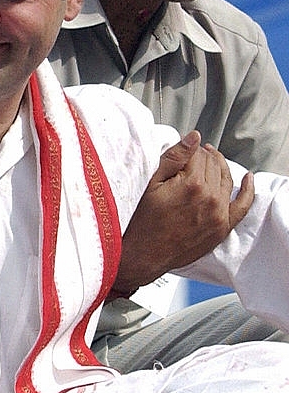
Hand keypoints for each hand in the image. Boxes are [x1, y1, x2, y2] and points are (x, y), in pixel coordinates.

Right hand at [113, 131, 254, 293]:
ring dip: (219, 167)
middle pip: (213, 165)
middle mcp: (210, 198)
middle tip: (190, 159)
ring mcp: (219, 213)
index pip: (198, 155)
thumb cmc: (143, 221)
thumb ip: (174, 158)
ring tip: (209, 162)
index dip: (188, 151)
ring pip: (227, 179)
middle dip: (202, 158)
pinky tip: (247, 180)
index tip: (180, 155)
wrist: (145, 254)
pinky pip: (243, 205)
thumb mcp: (152, 183)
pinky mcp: (222, 227)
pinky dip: (248, 190)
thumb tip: (193, 138)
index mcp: (192, 185)